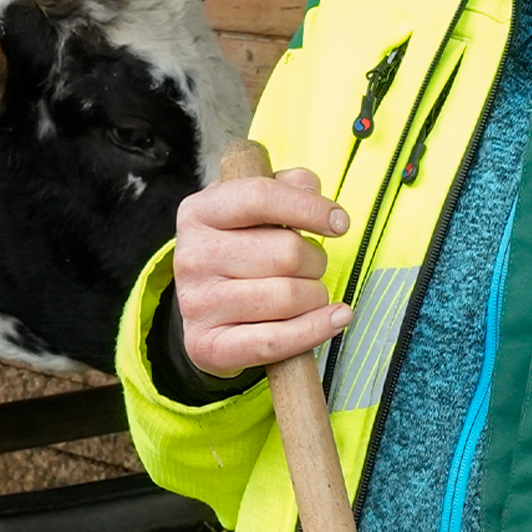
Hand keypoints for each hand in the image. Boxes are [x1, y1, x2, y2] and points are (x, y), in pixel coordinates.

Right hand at [172, 167, 353, 378]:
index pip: (260, 197)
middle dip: (315, 260)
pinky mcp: (207, 346)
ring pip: (288, 296)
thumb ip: (287, 186)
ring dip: (316, 295)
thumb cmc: (242, 250)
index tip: (339, 223)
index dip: (308, 208)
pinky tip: (335, 318)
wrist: (207, 310)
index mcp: (199, 211)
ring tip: (307, 292)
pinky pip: (276, 341)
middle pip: (285, 253)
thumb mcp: (255, 208)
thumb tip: (310, 187)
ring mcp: (196, 304)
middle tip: (309, 266)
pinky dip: (316, 329)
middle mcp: (191, 256)